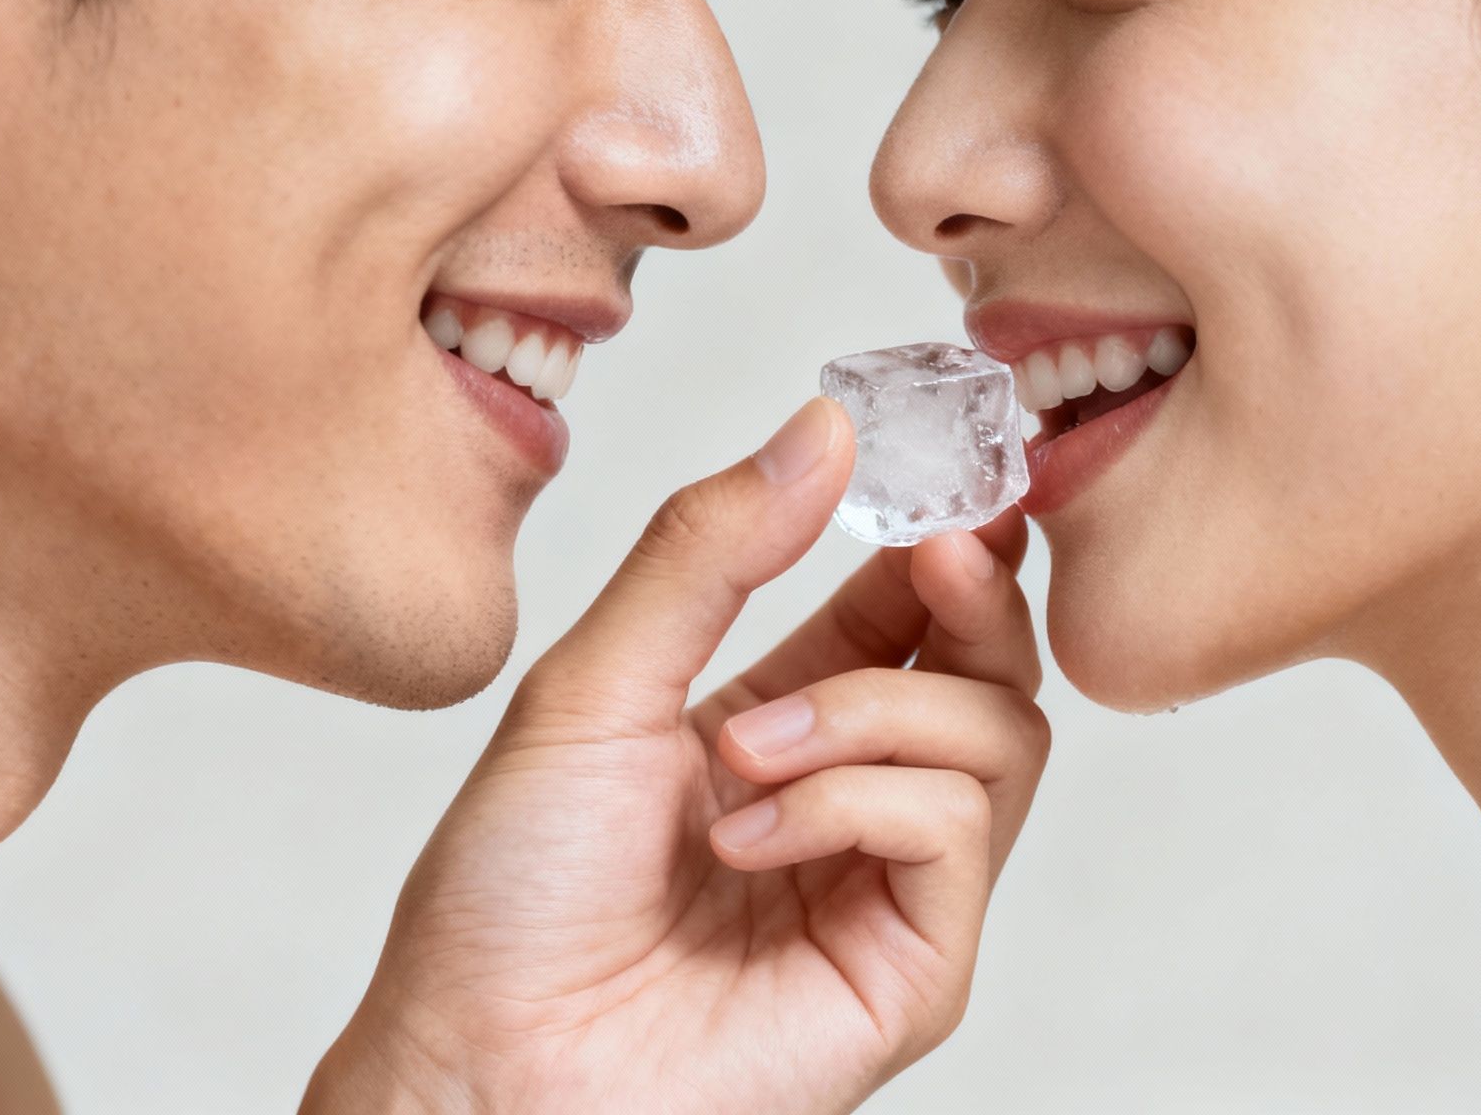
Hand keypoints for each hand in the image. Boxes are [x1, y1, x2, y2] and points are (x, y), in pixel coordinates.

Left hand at [305, 399, 1049, 1114]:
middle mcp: (851, 803)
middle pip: (989, 668)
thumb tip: (822, 428)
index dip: (941, 533)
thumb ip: (709, 553)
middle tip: (935, 547)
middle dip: (973, 593)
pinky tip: (748, 838)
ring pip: (998, 736)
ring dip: (866, 714)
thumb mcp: (593, 684)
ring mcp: (891, 887)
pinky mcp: (916, 968)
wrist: (482, 1065)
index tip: (952, 460)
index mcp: (779, 725)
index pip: (906, 612)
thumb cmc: (511, 898)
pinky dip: (853, 801)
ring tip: (742, 754)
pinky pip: (955, 829)